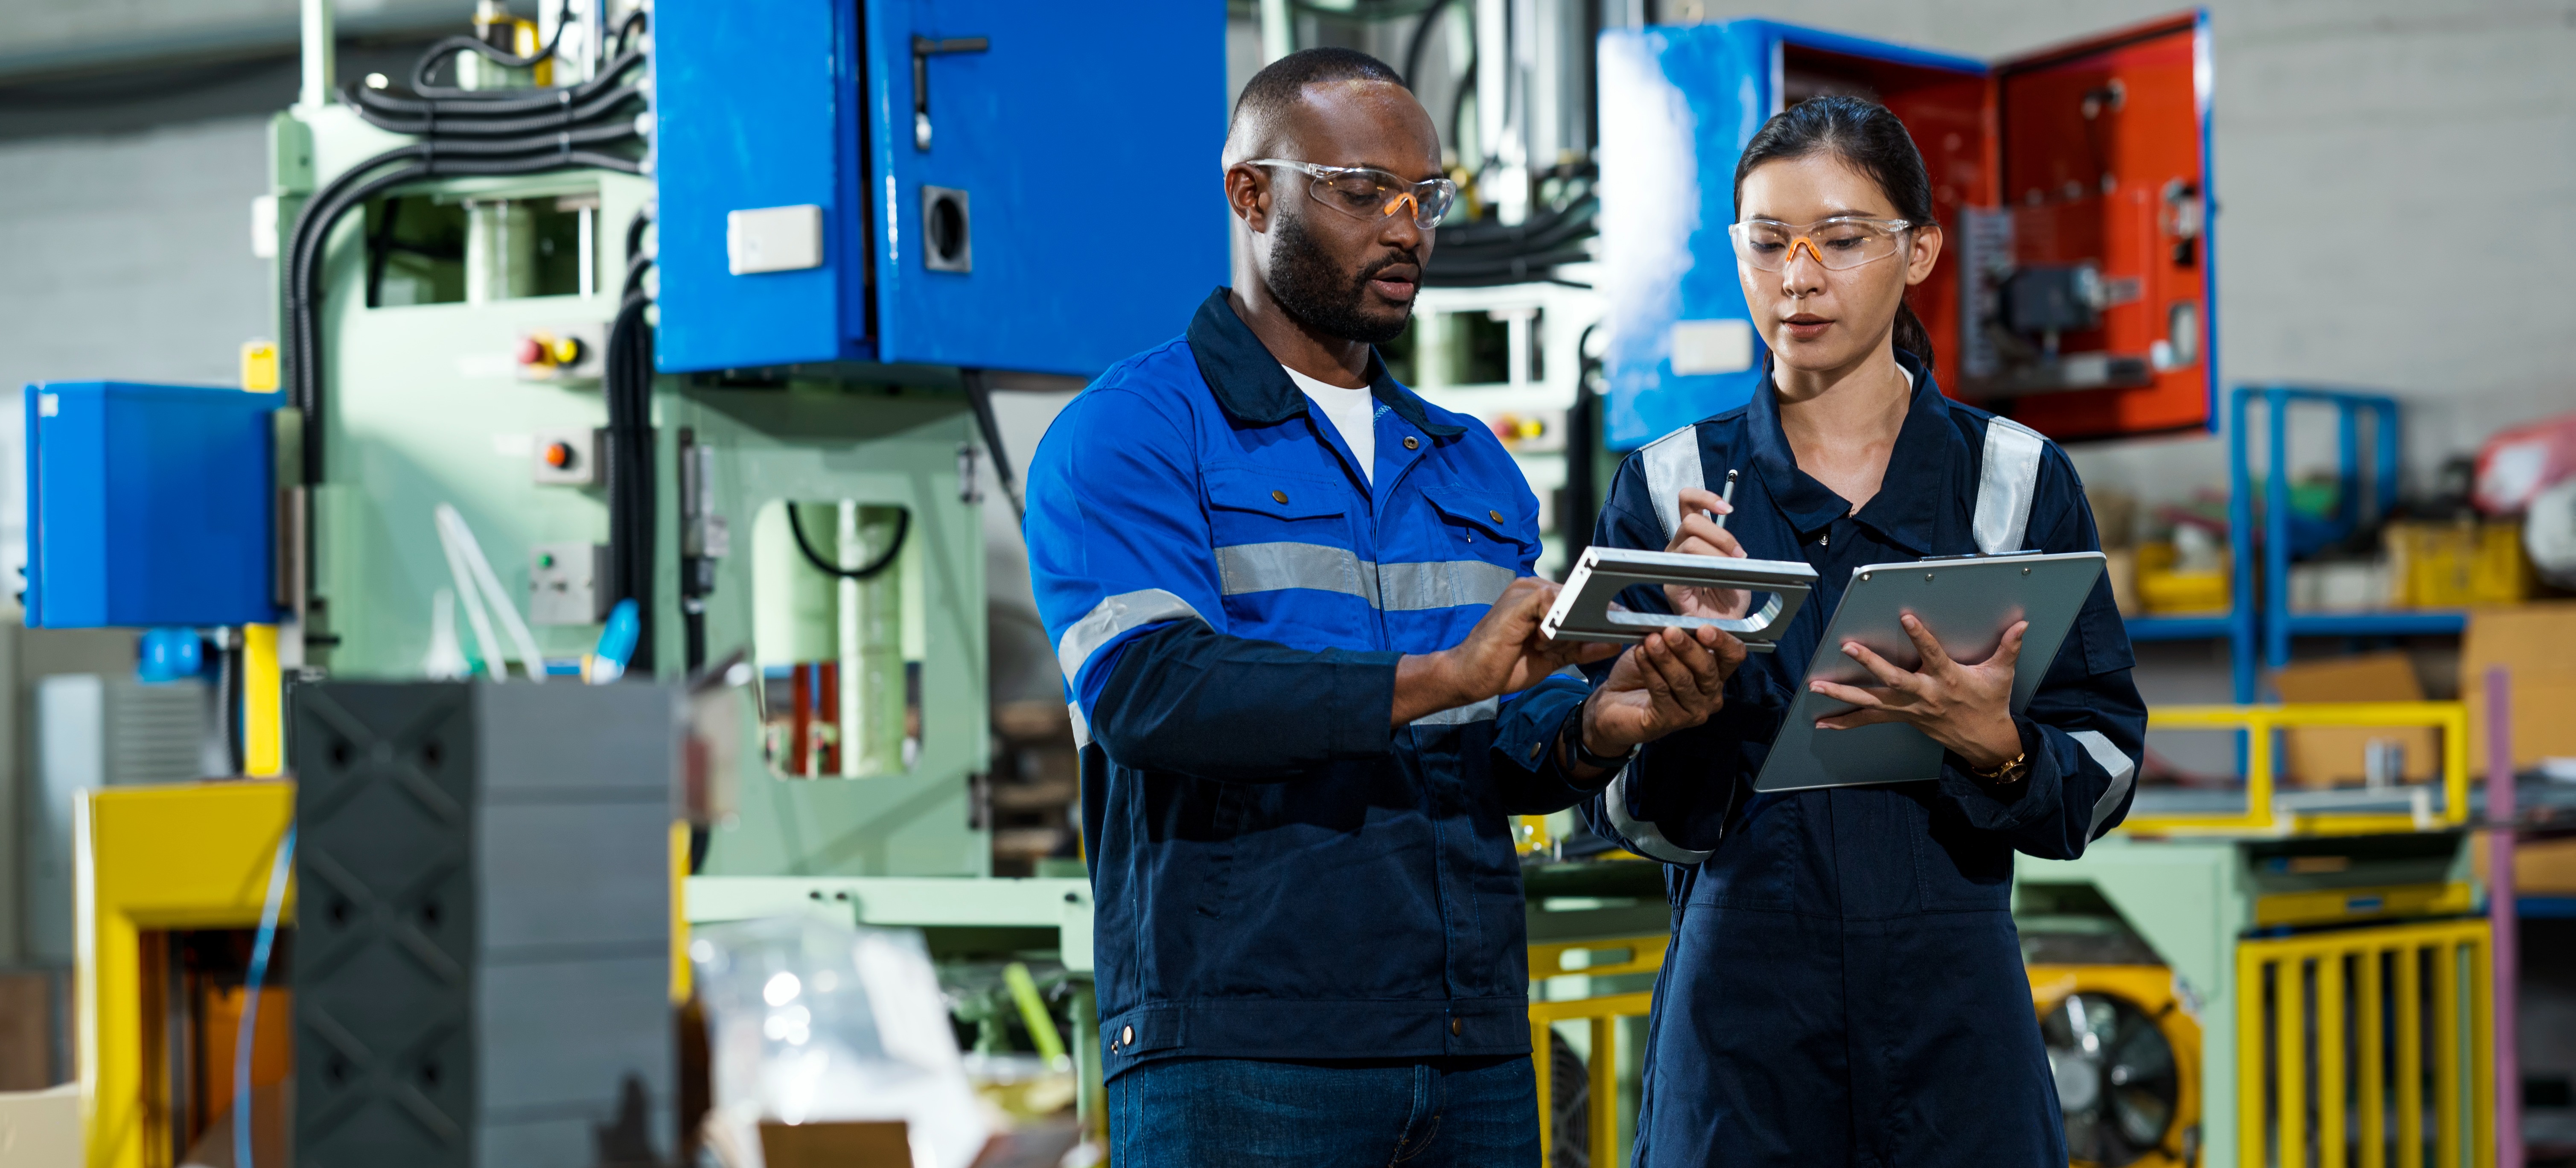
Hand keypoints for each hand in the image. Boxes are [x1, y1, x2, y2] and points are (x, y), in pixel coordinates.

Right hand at [1392, 578, 1618, 723]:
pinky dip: (1559, 623)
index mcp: (1540, 598)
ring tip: (1583, 636)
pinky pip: (1550, 603)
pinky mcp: (1518, 601)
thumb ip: (1580, 647)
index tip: (1625, 625)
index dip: (1602, 611)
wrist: (1470, 676)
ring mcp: (1524, 592)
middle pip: (1578, 594)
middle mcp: (1532, 588)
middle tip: (1624, 626)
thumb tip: (1614, 642)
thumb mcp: (1553, 658)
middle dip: (1601, 614)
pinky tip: (1548, 641)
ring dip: (1580, 621)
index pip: (1580, 598)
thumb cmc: (1505, 665)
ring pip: (1569, 597)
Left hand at [1572, 626, 1745, 764]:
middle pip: (1707, 668)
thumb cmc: (1643, 673)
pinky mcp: (1670, 721)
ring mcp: (1692, 712)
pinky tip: (1640, 655)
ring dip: (1665, 658)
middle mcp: (1710, 696)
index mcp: (1715, 674)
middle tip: (1669, 632)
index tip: (1703, 629)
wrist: (1614, 702)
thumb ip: (1676, 637)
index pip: (1733, 655)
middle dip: (1687, 647)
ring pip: (1683, 680)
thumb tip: (1675, 624)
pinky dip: (1650, 671)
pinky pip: (1662, 692)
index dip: (1722, 641)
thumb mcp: (1663, 647)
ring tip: (1650, 641)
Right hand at [1662, 487, 1751, 619]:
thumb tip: (1730, 535)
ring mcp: (1671, 563)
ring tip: (1734, 567)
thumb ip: (1729, 546)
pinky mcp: (1670, 583)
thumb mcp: (1736, 564)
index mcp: (1692, 535)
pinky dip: (1709, 564)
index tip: (1727, 509)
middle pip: (1690, 519)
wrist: (1726, 625)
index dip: (1705, 497)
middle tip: (1739, 554)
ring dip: (1719, 551)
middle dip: (1721, 534)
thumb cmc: (1729, 595)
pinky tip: (1721, 575)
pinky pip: (1685, 564)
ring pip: (1691, 539)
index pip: (1687, 502)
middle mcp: (1678, 546)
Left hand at [1808, 613, 2025, 768]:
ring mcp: (1910, 708)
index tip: (1906, 618)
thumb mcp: (2001, 675)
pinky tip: (1823, 722)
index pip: (1932, 653)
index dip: (1920, 636)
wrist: (1983, 741)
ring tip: (1816, 685)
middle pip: (1893, 679)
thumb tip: (2022, 625)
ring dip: (1843, 693)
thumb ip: (2008, 648)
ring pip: (1872, 701)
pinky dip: (1845, 721)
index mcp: (1948, 679)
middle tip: (1848, 647)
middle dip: (1870, 663)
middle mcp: (1925, 694)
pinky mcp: (1901, 717)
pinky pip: (1869, 719)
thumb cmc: (1989, 704)